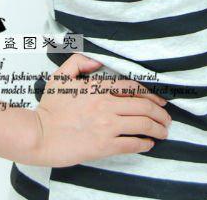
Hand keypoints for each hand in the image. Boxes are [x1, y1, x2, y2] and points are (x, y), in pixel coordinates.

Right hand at [28, 53, 170, 167]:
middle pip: (144, 106)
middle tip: (167, 118)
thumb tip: (96, 61)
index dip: (152, 94)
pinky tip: (149, 144)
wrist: (39, 135)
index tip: (161, 100)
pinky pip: (131, 144)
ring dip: (157, 128)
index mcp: (99, 88)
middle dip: (161, 112)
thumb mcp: (61, 76)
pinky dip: (145, 144)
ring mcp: (106, 126)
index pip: (134, 87)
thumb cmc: (49, 108)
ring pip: (142, 124)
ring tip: (163, 131)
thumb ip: (79, 61)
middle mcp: (107, 106)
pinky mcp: (103, 146)